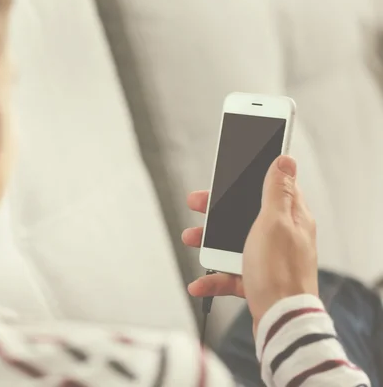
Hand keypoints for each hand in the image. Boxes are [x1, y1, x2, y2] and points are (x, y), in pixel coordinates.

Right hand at [183, 156, 318, 327]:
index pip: (272, 188)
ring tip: (191, 239)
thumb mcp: (274, 222)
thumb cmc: (280, 272)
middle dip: (217, 211)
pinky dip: (212, 278)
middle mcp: (280, 236)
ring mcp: (268, 259)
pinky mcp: (256, 280)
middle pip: (244, 215)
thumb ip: (276, 191)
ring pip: (233, 243)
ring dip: (209, 242)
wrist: (282, 321)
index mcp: (290, 217)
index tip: (230, 174)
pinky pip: (229, 274)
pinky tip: (199, 282)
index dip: (249, 179)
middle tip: (197, 203)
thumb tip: (285, 160)